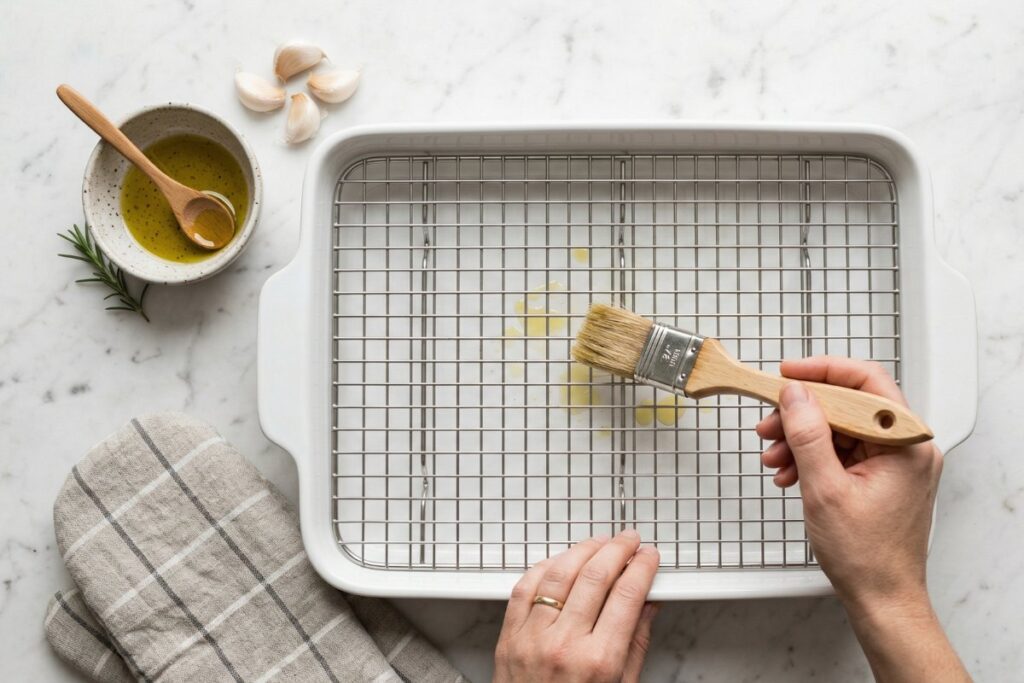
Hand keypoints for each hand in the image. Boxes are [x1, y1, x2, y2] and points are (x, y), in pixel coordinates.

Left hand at [494, 531, 659, 682]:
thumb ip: (635, 642)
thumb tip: (648, 603)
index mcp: (598, 662)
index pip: (626, 595)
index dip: (641, 567)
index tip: (648, 557)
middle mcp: (564, 646)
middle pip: (595, 576)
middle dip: (617, 550)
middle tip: (628, 541)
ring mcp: (532, 638)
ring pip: (559, 573)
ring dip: (582, 550)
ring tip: (599, 543)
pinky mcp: (508, 637)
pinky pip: (524, 587)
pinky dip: (545, 567)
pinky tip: (561, 561)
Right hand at [755, 357, 941, 608]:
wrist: (881, 597)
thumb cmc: (867, 556)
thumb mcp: (825, 489)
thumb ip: (808, 435)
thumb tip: (795, 395)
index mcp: (906, 443)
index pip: (866, 383)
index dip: (822, 372)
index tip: (788, 374)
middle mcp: (907, 446)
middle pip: (847, 406)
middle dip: (802, 414)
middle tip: (769, 424)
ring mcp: (895, 461)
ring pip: (840, 428)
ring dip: (801, 438)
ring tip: (773, 457)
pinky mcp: (881, 475)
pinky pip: (842, 450)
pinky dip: (812, 456)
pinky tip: (789, 471)